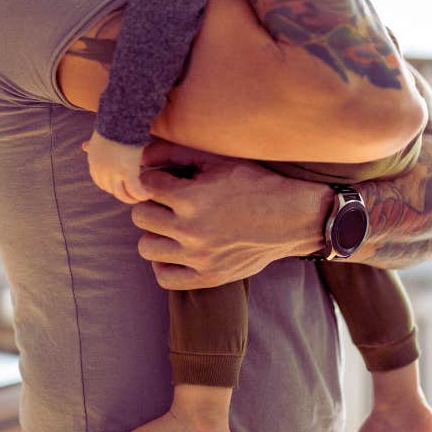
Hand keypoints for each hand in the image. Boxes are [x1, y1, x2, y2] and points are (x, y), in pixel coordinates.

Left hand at [85, 131, 146, 204]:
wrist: (120, 119)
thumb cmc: (112, 125)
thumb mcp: (98, 138)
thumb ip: (92, 145)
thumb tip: (83, 146)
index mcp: (94, 163)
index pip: (100, 182)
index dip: (111, 187)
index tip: (121, 186)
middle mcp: (102, 170)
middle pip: (111, 190)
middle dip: (122, 193)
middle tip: (133, 193)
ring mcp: (114, 173)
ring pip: (123, 194)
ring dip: (132, 198)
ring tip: (142, 196)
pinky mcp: (128, 172)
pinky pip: (135, 190)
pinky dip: (142, 194)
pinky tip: (148, 193)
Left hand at [130, 140, 331, 289]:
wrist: (291, 218)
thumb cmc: (255, 184)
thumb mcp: (218, 162)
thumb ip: (176, 154)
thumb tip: (143, 155)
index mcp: (191, 198)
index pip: (146, 185)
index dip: (155, 178)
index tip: (166, 179)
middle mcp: (191, 230)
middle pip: (140, 216)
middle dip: (150, 203)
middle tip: (167, 201)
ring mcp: (199, 257)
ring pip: (147, 246)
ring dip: (155, 232)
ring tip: (171, 225)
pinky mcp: (208, 277)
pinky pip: (164, 276)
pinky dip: (164, 263)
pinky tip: (176, 249)